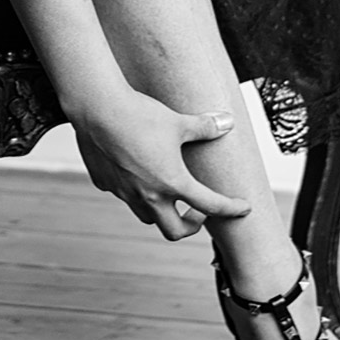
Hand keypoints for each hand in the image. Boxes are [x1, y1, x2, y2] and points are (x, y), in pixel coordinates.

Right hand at [74, 88, 249, 239]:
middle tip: (198, 210)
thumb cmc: (139, 114)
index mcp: (172, 182)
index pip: (210, 205)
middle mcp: (148, 195)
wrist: (96, 108)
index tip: (242, 209)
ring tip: (167, 190)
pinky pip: (123, 195)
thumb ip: (206, 127)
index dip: (231, 209)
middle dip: (191, 225)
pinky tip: (135, 170)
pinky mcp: (105, 183)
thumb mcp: (179, 121)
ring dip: (162, 211)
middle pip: (174, 231)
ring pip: (147, 217)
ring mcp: (124, 192)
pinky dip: (133, 191)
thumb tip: (228, 122)